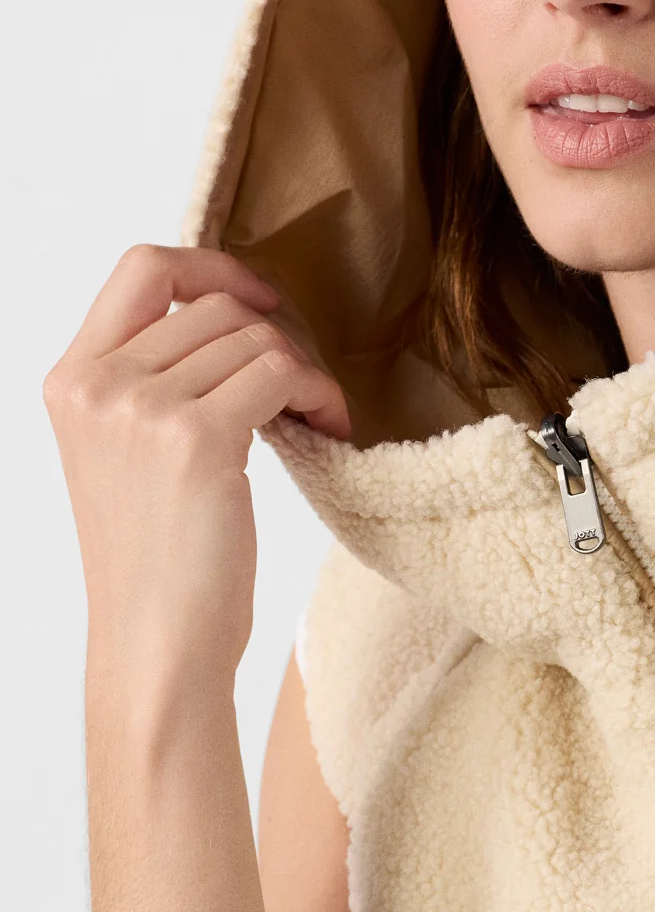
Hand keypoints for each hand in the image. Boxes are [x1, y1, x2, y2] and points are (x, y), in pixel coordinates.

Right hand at [44, 244, 350, 701]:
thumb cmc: (157, 557)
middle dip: (274, 340)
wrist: (155, 645)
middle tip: (299, 391)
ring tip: (312, 417)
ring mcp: (141, 408)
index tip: (258, 302)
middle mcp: (96, 384)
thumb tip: (232, 310)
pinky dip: (320, 394)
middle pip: (215, 305)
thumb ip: (152, 378)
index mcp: (71, 379)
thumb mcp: (126, 450)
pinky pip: (283, 373)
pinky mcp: (197, 439)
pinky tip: (327, 428)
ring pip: (257, 338)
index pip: (141, 267)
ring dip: (303, 372)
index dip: (211, 265)